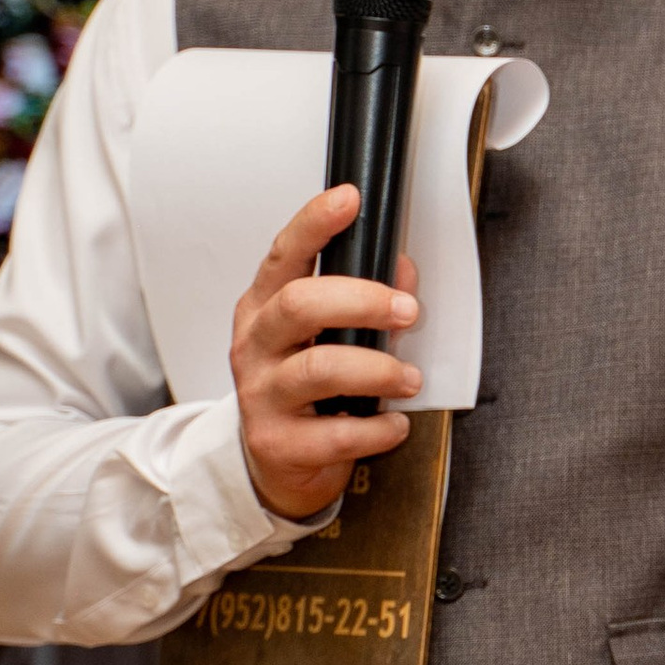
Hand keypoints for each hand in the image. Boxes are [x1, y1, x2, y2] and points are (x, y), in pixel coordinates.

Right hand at [232, 183, 422, 523]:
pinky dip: (377, 429)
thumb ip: (363, 300)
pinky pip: (335, 433)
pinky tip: (395, 424)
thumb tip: (403, 267)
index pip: (283, 256)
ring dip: (378, 369)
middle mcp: (255, 347)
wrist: (275, 464)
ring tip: (408, 378)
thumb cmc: (304, 391)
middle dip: (362, 301)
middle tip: (408, 311)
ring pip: (320, 368)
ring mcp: (261, 396)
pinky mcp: (277, 444)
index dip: (313, 225)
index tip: (348, 199)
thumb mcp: (325, 337)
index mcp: (264, 309)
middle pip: (299, 304)